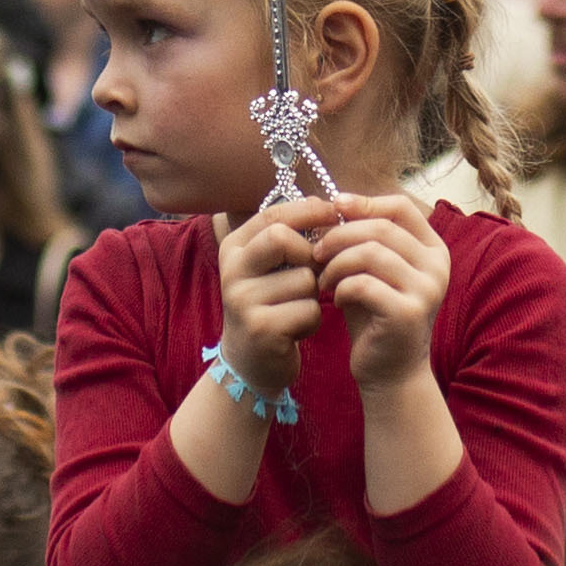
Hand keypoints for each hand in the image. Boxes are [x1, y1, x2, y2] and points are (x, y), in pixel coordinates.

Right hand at [214, 200, 331, 393]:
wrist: (249, 362)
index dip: (308, 210)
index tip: (334, 213)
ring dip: (315, 296)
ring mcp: (242, 300)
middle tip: (315, 272)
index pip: (272, 215)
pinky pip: (309, 310)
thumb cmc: (270, 306)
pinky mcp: (261, 329)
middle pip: (282, 238)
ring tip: (299, 309)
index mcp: (233, 248)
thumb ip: (290, 237)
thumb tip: (322, 202)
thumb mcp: (270, 268)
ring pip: (305, 279)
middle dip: (311, 254)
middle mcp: (231, 271)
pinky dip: (313, 321)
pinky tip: (297, 330)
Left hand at [311, 192, 451, 391]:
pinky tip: (334, 299)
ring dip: (336, 263)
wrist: (389, 372)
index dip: (364, 202)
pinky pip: (363, 283)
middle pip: (381, 227)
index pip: (400, 206)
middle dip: (339, 235)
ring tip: (321, 279)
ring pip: (370, 252)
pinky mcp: (408, 313)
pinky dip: (340, 287)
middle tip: (315, 251)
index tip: (333, 208)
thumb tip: (336, 201)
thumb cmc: (375, 316)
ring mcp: (427, 290)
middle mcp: (437, 266)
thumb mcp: (372, 270)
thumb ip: (363, 238)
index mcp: (433, 249)